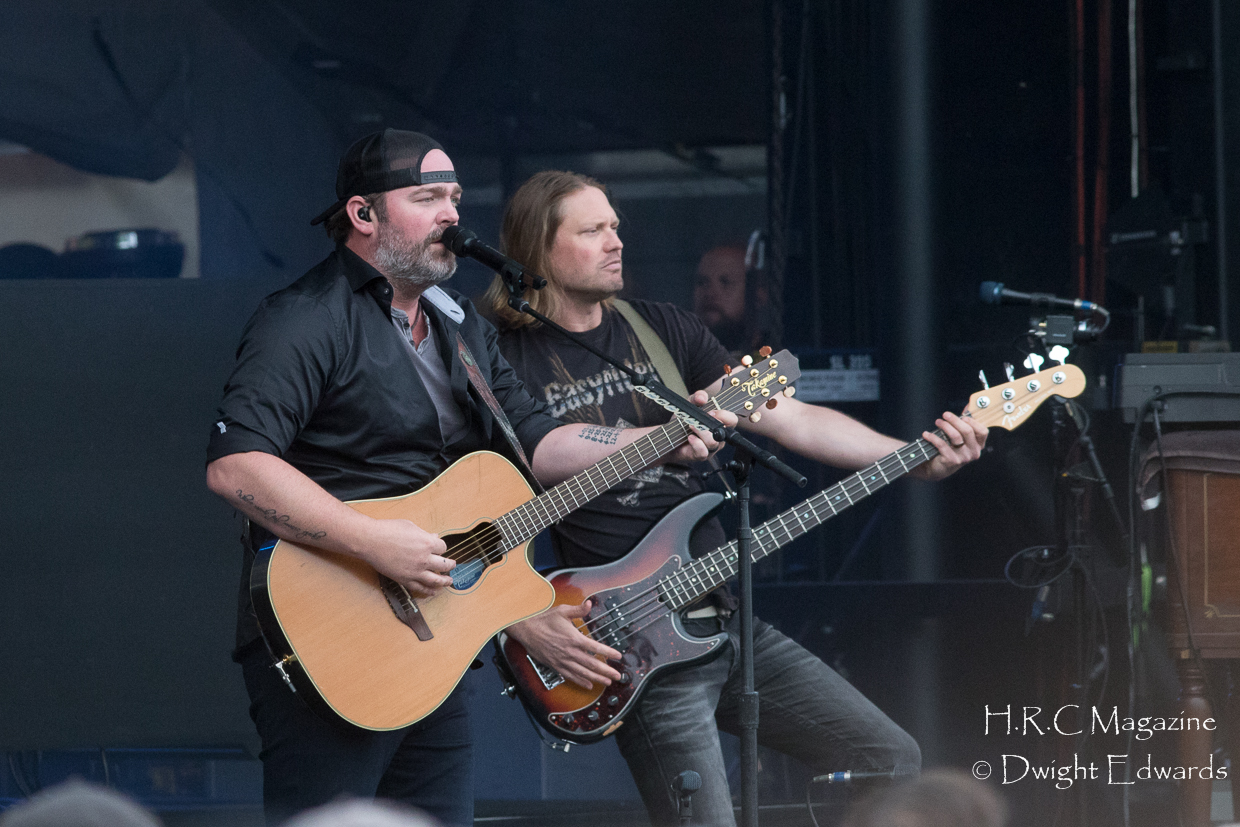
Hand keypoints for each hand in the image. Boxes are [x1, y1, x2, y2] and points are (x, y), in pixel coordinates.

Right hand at [361, 518, 455, 596]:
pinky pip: (420, 588)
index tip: (439, 548)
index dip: (441, 547)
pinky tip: (434, 591)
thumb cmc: (388, 530)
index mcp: (427, 543)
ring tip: (449, 581)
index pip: (443, 547)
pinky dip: (429, 591)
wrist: (370, 541)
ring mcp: (415, 571)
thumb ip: (424, 534)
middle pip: (444, 565)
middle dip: (450, 565)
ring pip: (436, 580)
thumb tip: (433, 537)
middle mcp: (424, 559)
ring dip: (445, 581)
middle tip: (452, 565)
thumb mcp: (410, 526)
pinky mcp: (405, 579)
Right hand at [506, 600, 622, 688]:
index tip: (618, 656)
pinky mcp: (556, 666)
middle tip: (617, 676)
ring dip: (596, 678)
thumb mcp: (562, 611)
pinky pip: (570, 676)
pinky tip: (588, 685)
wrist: (527, 630)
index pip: (595, 648)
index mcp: (574, 638)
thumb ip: (578, 610)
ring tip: (607, 682)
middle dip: (606, 671)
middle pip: (592, 664)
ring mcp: (563, 661)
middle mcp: (570, 652)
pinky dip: (580, 681)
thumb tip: (589, 604)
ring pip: (583, 672)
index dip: (608, 653)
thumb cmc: (544, 620)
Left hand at [664, 390, 736, 463]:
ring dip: (702, 432)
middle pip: (726, 433)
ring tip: (691, 426)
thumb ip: (697, 397)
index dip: (724, 415)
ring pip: (713, 443)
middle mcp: (718, 437)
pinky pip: (703, 452)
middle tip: (701, 418)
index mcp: (720, 424)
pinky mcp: (700, 455)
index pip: (732, 420)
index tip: (711, 412)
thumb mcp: (690, 405)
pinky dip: (696, 443)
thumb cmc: (684, 421)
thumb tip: (702, 397)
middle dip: (713, 423)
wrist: (669, 437)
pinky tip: (690, 437)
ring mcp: (710, 448)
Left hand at [914, 411, 987, 480]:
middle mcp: (974, 452)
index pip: (983, 431)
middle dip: (955, 420)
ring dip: (944, 426)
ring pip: (955, 436)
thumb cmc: (950, 448)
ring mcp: (964, 458)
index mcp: (978, 445)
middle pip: (967, 431)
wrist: (938, 467)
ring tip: (937, 422)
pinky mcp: (952, 461)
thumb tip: (969, 404)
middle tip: (945, 414)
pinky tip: (926, 434)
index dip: (973, 422)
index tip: (962, 416)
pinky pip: (942, 445)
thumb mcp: (960, 435)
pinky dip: (932, 437)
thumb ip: (965, 421)